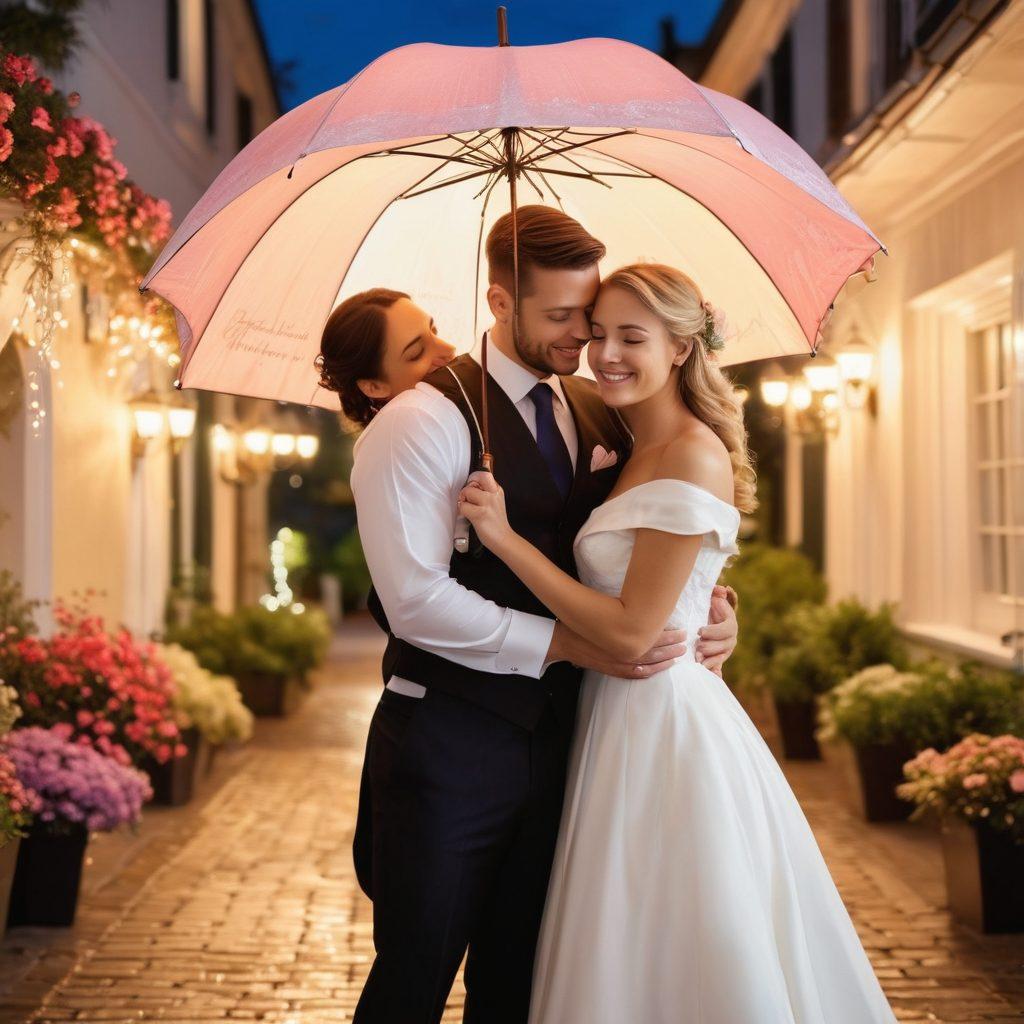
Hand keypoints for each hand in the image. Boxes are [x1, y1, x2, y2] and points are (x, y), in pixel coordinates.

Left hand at [458, 472, 513, 552]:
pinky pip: (463, 506)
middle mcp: (494, 493)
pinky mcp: (480, 514)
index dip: (475, 480)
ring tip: (470, 508)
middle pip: (479, 476)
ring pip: (467, 491)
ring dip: (464, 500)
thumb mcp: (495, 502)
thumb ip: (486, 492)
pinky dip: (462, 511)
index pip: (484, 474)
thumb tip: (471, 484)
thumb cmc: (495, 522)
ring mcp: (488, 503)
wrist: (503, 539)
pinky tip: (469, 516)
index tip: (473, 489)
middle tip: (469, 496)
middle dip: (470, 484)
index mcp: (497, 490)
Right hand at [550, 624, 687, 678]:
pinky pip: (636, 675)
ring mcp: (618, 664)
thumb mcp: (603, 613)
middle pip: (653, 651)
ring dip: (666, 661)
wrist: (563, 640)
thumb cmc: (583, 623)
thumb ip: (622, 614)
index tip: (681, 630)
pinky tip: (662, 669)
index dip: (668, 635)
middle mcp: (622, 653)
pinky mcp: (613, 671)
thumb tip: (643, 608)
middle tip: (685, 641)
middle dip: (671, 647)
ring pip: (648, 665)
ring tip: (679, 655)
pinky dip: (651, 672)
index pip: (651, 637)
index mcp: (621, 637)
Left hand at [695, 587, 737, 672]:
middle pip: (723, 646)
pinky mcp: (719, 659)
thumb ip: (717, 594)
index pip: (726, 629)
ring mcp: (725, 650)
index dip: (714, 631)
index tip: (699, 631)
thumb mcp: (713, 599)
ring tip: (697, 658)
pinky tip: (709, 675)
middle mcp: (731, 639)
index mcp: (730, 624)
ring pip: (719, 657)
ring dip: (708, 659)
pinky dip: (714, 672)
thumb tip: (721, 589)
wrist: (708, 620)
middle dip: (709, 646)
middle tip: (697, 645)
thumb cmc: (710, 608)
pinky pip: (718, 667)